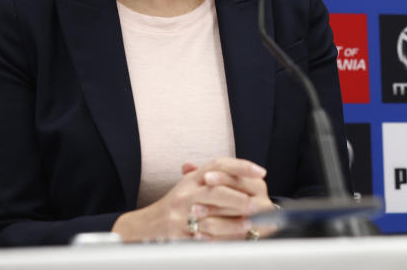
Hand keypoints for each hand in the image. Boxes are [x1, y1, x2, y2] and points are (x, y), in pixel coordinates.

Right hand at [112, 157, 272, 241]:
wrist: (145, 226)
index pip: (219, 164)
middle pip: (215, 190)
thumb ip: (217, 177)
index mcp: (192, 178)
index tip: (261, 171)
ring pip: (210, 217)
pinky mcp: (177, 235)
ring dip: (232, 223)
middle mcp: (185, 193)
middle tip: (256, 204)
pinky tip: (232, 241)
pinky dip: (218, 239)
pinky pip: (201, 237)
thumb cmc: (177, 205)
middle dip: (237, 198)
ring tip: (249, 225)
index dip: (242, 166)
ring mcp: (179, 215)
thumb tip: (250, 174)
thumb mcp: (192, 185)